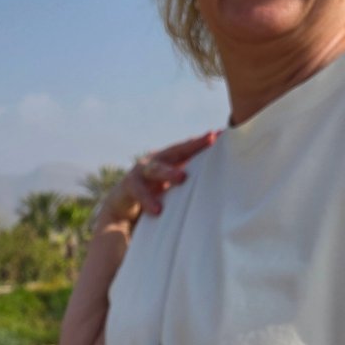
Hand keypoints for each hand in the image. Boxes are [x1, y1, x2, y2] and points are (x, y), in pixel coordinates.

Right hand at [94, 131, 218, 232]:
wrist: (123, 207)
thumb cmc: (154, 197)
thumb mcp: (173, 189)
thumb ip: (188, 182)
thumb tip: (218, 184)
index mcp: (169, 161)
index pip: (189, 148)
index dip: (204, 141)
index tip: (221, 133)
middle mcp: (157, 161)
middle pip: (177, 150)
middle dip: (194, 144)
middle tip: (211, 140)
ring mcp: (141, 171)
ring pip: (157, 169)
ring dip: (169, 173)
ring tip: (182, 178)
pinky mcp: (129, 185)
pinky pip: (140, 192)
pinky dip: (149, 200)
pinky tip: (158, 210)